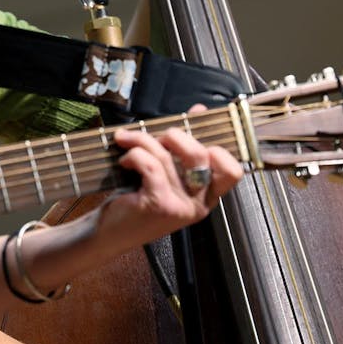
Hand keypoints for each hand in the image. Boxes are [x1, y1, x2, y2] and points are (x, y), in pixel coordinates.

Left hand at [91, 123, 242, 248]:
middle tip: (155, 135)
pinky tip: (125, 161)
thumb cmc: (137, 200)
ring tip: (126, 141)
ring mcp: (181, 206)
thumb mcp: (165, 173)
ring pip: (166, 155)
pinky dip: (134, 154)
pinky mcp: (160, 205)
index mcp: (206, 195)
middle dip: (174, 135)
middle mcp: (199, 203)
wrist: (110, 233)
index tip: (193, 132)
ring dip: (141, 140)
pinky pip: (150, 165)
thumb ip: (183, 146)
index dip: (217, 147)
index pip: (232, 171)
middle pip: (200, 154)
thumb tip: (200, 110)